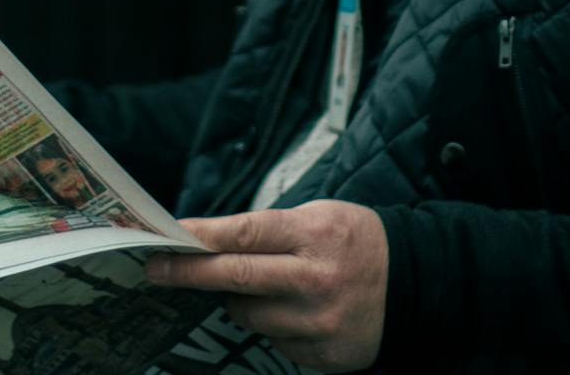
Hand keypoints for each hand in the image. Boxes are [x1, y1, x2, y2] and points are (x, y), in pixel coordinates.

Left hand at [146, 200, 387, 371]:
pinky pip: (274, 341)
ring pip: (248, 316)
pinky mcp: (323, 354)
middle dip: (190, 273)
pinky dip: (272, 325)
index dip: (201, 237)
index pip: (245, 233)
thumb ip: (268, 230)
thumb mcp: (318, 216)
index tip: (167, 237)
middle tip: (157, 270)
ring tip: (260, 288)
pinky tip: (293, 311)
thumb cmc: (353, 240)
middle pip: (237, 277)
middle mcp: (316, 279)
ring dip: (239, 302)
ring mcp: (319, 321)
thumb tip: (206, 243)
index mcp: (314, 234)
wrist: (412, 282)